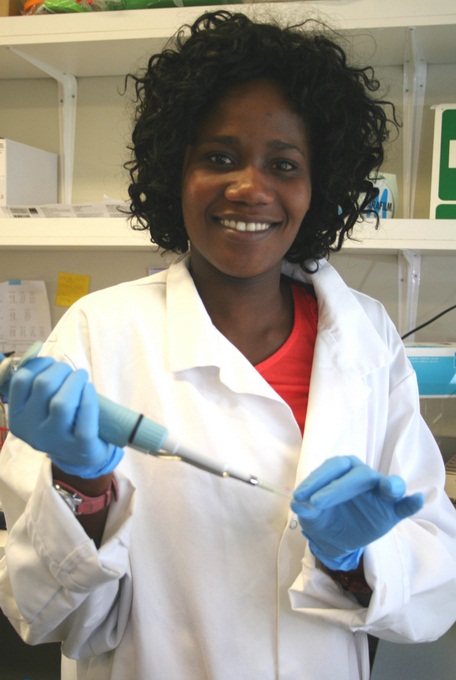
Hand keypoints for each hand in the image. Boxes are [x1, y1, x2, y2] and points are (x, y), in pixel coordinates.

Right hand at [8, 357, 123, 478]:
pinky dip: (89, 398)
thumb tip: (36, 348)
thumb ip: (34, 380)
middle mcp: (32, 432)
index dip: (38, 364)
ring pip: (62, 403)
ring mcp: (56, 441)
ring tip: (81, 377)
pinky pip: (85, 417)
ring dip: (75, 381)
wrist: (81, 456)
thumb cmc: (60, 421)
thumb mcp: (40, 406)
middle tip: (70, 371)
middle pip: (43, 386)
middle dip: (60, 370)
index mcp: (17, 418)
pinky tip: (90, 389)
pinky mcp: (81, 446)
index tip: (50, 363)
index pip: (20, 381)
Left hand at [291, 456, 423, 570]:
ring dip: (390, 485)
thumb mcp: (311, 516)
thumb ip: (306, 509)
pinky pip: (405, 505)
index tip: (299, 496)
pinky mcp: (392, 511)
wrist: (337, 540)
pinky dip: (411, 502)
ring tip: (391, 489)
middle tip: (316, 503)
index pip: (332, 469)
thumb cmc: (325, 517)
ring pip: (388, 484)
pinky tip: (418, 499)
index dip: (316, 481)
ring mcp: (380, 493)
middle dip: (336, 488)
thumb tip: (298, 506)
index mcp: (342, 470)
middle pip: (357, 475)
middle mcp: (363, 475)